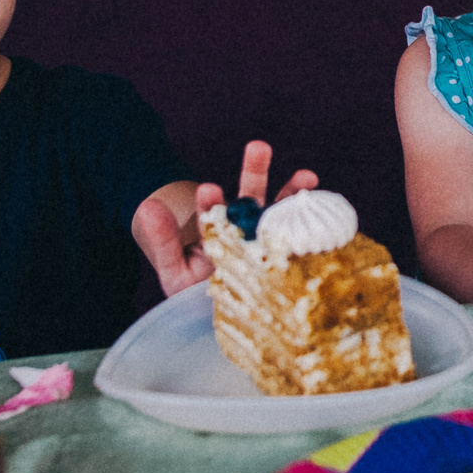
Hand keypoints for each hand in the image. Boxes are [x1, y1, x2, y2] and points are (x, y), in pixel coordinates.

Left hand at [133, 141, 319, 298]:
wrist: (218, 325)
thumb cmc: (192, 298)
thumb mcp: (173, 271)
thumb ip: (163, 241)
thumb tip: (146, 207)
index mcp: (216, 230)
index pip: (213, 210)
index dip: (212, 199)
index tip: (209, 190)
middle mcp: (245, 230)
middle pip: (251, 195)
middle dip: (255, 171)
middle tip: (259, 147)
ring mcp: (268, 242)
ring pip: (281, 210)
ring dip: (292, 192)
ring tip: (307, 176)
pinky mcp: (287, 257)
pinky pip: (301, 238)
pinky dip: (314, 224)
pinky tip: (326, 212)